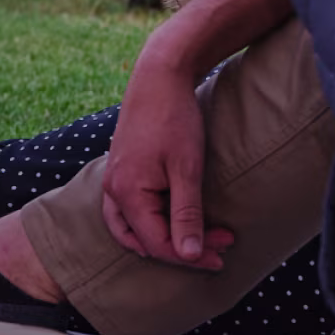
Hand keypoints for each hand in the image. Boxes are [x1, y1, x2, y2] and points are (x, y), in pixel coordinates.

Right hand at [99, 52, 236, 269]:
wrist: (158, 78)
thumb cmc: (174, 120)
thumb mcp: (187, 170)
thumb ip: (187, 215)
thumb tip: (191, 255)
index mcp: (127, 193)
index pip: (158, 243)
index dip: (191, 255)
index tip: (222, 256)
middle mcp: (112, 191)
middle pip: (145, 239)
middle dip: (182, 248)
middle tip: (221, 246)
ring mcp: (112, 180)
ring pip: (130, 229)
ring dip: (162, 240)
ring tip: (191, 245)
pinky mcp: (119, 171)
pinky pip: (126, 212)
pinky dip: (146, 225)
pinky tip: (165, 222)